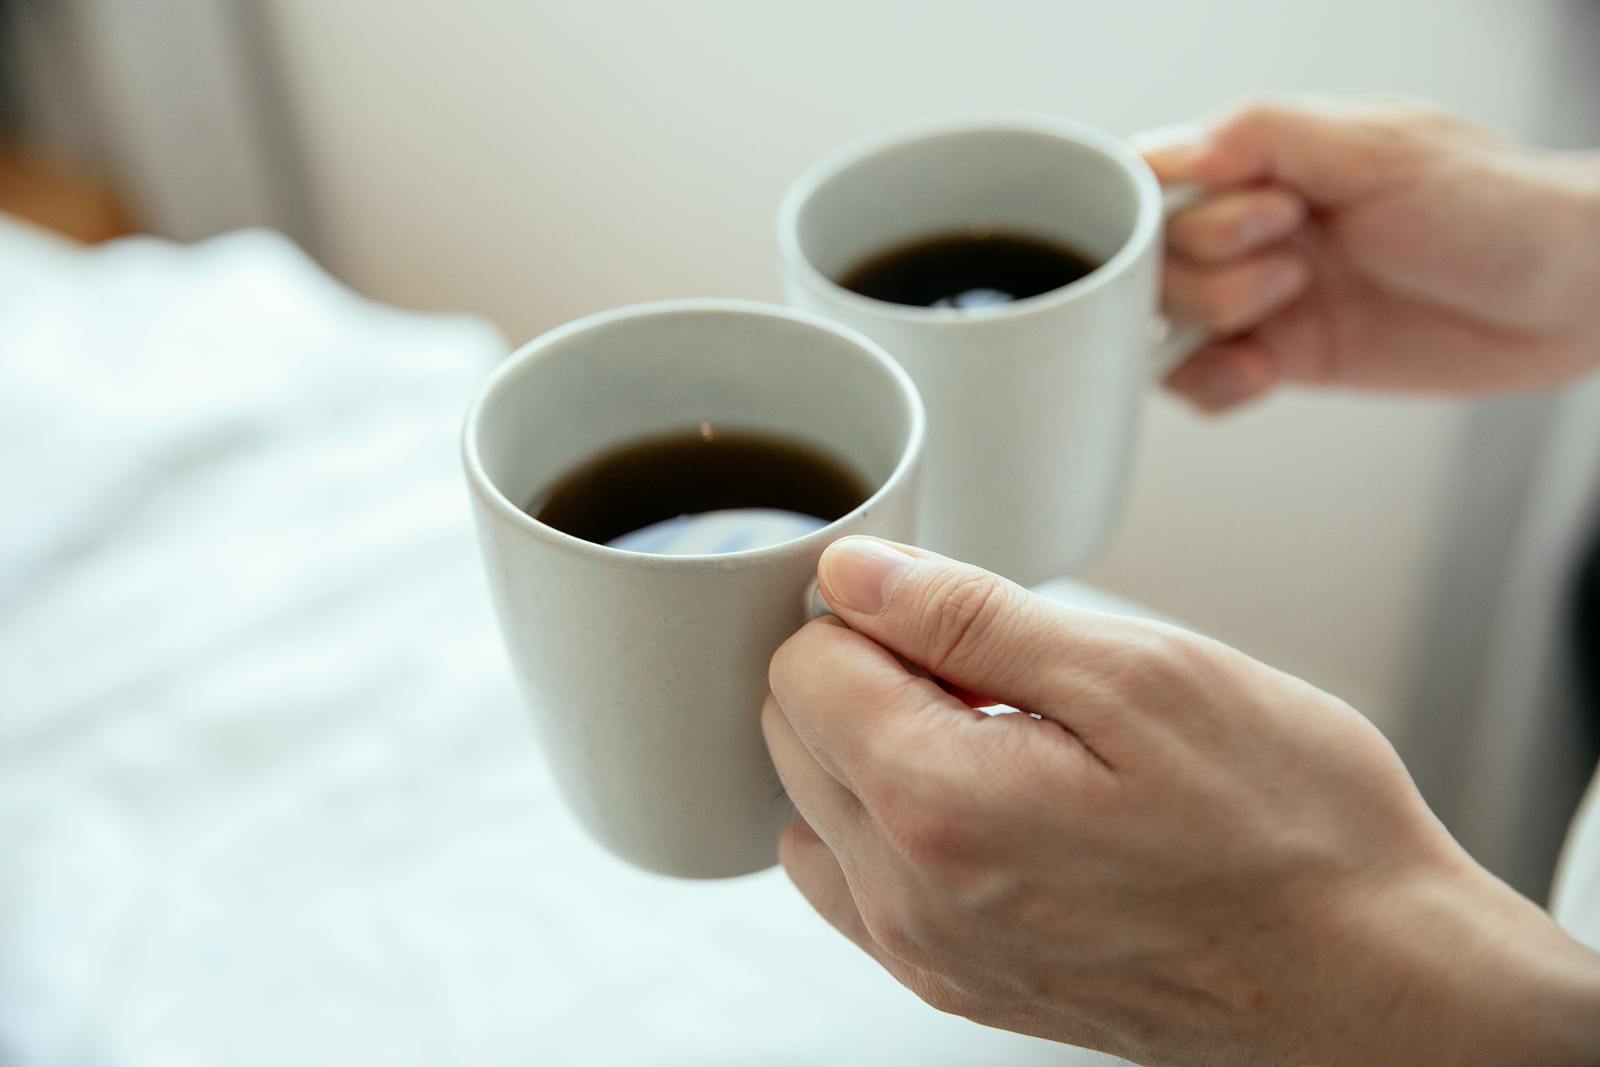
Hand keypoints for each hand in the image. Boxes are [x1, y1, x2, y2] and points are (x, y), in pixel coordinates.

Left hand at [763, 537, 1599, 1064]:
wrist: (1374, 975)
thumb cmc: (1289, 824)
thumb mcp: (1136, 673)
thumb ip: (964, 617)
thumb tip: (855, 574)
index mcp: (938, 802)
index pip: (803, 664)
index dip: (875, 612)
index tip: (957, 616)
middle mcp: (908, 897)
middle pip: (792, 734)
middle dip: (865, 674)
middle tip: (991, 669)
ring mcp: (928, 954)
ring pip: (814, 807)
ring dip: (872, 748)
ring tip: (995, 735)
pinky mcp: (958, 984)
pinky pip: (856, 884)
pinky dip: (890, 822)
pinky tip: (988, 800)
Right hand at [1141, 98, 1599, 411]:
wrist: (1571, 299)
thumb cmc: (1498, 207)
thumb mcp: (1378, 151)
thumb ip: (1264, 136)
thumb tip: (1168, 153)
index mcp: (1267, 158)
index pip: (1155, 177)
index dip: (1165, 208)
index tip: (1238, 215)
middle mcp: (1254, 226)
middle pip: (1154, 258)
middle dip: (1206, 266)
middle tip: (1291, 258)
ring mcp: (1264, 296)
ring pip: (1167, 322)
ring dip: (1211, 323)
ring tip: (1290, 303)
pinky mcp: (1285, 359)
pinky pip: (1200, 384)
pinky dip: (1213, 386)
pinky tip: (1261, 375)